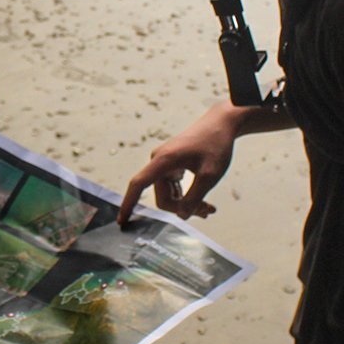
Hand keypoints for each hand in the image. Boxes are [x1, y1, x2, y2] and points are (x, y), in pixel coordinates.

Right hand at [118, 103, 246, 223]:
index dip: (128, 203)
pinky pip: (173, 187)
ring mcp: (164, 163)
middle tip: (205, 212)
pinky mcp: (171, 164)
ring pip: (169, 194)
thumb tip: (181, 216)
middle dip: (182, 208)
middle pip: (162, 197)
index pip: (138, 184)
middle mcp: (159, 161)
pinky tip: (202, 201)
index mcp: (163, 160)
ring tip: (208, 208)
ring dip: (186, 204)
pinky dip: (186, 196)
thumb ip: (194, 198)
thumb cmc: (216, 144)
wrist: (221, 123)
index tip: (122, 221)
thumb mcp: (209, 176)